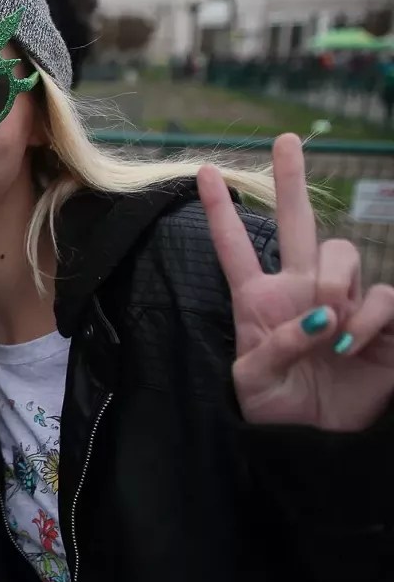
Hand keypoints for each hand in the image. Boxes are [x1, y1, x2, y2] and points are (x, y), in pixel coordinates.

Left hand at [198, 133, 393, 431]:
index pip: (235, 247)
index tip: (204, 170)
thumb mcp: (253, 380)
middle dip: (290, 180)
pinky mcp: (381, 322)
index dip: (221, 211)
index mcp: (258, 299)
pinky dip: (366, 318)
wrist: (315, 441)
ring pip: (342, 255)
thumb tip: (320, 316)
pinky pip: (382, 298)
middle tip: (284, 140)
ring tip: (326, 327)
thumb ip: (276, 343)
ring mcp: (342, 301)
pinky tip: (348, 346)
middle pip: (297, 223)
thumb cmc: (276, 409)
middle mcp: (300, 290)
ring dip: (335, 284)